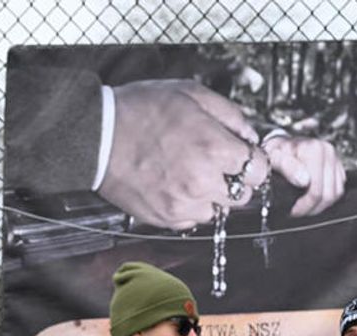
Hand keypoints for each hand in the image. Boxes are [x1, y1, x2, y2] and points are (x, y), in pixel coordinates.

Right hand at [101, 80, 268, 229]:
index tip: (243, 158)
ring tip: (191, 176)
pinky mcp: (162, 217)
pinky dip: (188, 207)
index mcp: (214, 148)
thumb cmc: (137, 111)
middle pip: (242, 195)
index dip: (253, 161)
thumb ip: (230, 114)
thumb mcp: (191, 94)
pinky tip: (175, 187)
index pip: (259, 170)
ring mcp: (181, 203)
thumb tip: (248, 134)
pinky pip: (190, 220)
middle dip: (234, 180)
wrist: (97, 136)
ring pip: (217, 211)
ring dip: (211, 196)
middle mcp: (201, 181)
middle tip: (216, 165)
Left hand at [263, 135, 344, 215]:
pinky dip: (327, 197)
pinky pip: (339, 188)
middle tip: (298, 212)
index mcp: (314, 150)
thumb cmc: (276, 151)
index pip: (316, 189)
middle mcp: (328, 152)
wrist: (281, 143)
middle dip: (312, 207)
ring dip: (321, 205)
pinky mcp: (338, 165)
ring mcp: (335, 158)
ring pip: (336, 193)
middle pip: (329, 193)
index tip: (293, 210)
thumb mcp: (274, 158)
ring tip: (305, 207)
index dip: (305, 205)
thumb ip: (287, 167)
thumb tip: (304, 181)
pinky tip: (313, 199)